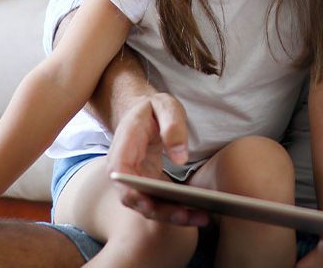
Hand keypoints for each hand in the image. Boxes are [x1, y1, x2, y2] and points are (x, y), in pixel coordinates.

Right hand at [105, 92, 208, 226]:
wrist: (142, 111)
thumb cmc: (152, 108)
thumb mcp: (165, 106)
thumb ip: (173, 126)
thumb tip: (181, 157)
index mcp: (123, 148)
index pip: (121, 176)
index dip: (134, 193)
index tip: (152, 204)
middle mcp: (123, 169)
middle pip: (136, 199)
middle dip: (161, 212)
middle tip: (189, 216)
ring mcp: (134, 180)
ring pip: (148, 205)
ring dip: (172, 215)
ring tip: (201, 217)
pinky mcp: (147, 184)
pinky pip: (158, 202)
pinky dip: (175, 209)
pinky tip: (197, 211)